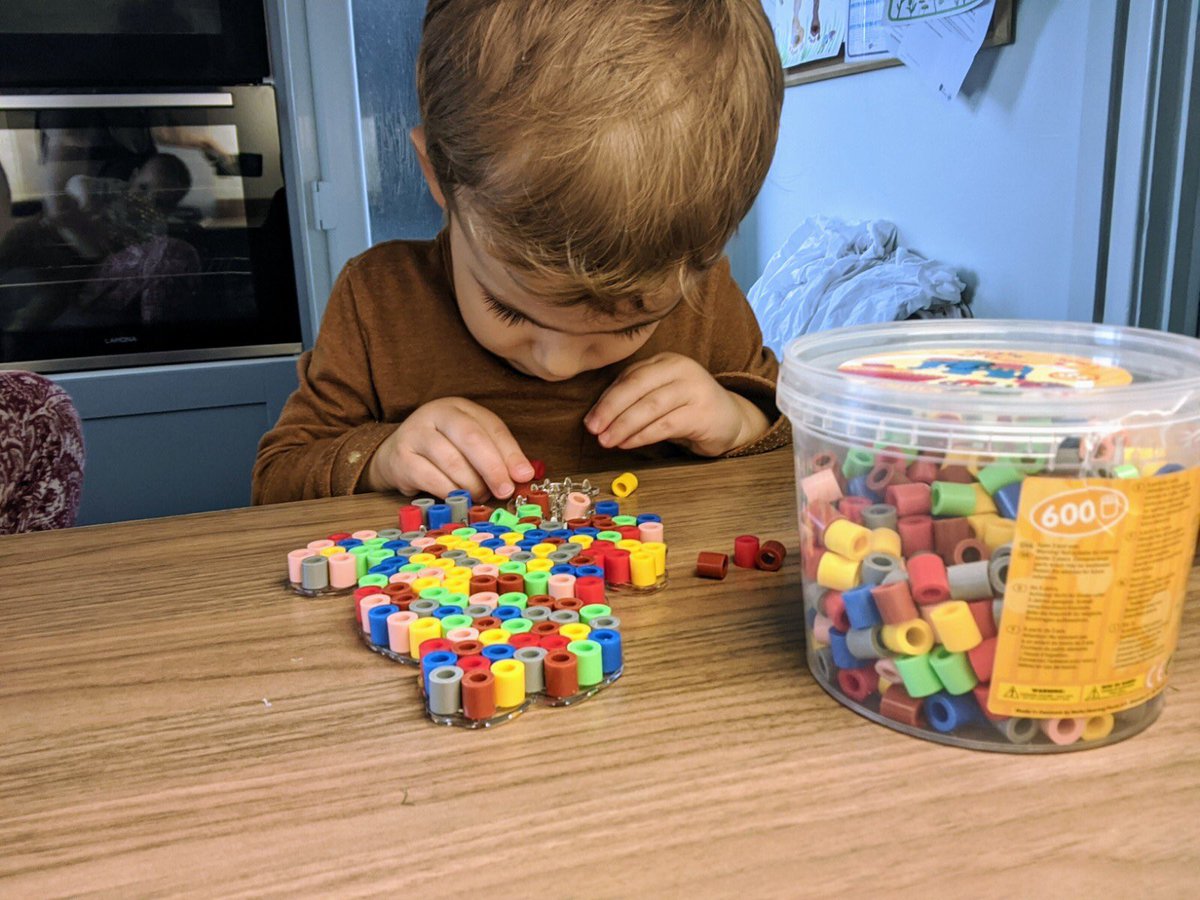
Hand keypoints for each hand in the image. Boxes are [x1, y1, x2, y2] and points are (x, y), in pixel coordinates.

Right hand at [364, 397, 533, 498]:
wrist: (395, 454)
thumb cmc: (442, 449)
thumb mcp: (470, 444)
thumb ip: (496, 455)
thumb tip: (524, 475)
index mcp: (460, 408)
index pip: (491, 427)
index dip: (510, 453)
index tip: (524, 475)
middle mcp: (436, 414)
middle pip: (470, 438)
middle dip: (492, 468)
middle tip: (504, 490)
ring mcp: (415, 433)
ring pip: (451, 461)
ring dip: (471, 485)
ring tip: (480, 495)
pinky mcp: (401, 458)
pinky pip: (431, 478)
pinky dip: (450, 492)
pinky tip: (458, 498)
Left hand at [584, 352, 768, 456]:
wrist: (730, 420)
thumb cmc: (687, 410)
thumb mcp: (660, 396)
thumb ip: (635, 398)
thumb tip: (598, 416)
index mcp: (665, 361)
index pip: (629, 376)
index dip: (606, 399)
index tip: (589, 420)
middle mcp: (680, 368)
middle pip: (637, 386)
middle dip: (611, 409)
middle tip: (593, 429)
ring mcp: (694, 388)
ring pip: (650, 405)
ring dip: (624, 425)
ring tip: (607, 441)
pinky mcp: (703, 412)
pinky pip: (666, 424)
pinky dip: (643, 435)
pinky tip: (628, 443)